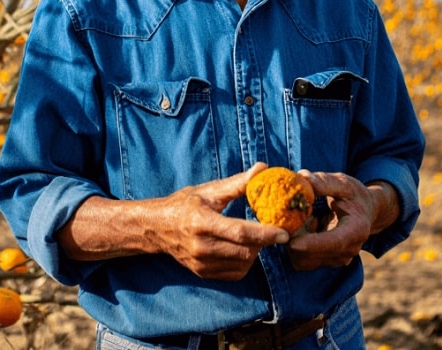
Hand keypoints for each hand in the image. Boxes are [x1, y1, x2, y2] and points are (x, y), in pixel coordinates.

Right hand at [155, 163, 288, 280]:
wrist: (157, 228)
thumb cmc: (185, 204)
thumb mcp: (209, 190)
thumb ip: (237, 183)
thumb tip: (262, 169)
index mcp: (202, 222)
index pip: (240, 232)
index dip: (265, 233)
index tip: (284, 232)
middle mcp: (200, 246)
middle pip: (244, 251)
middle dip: (263, 242)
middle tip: (273, 230)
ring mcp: (201, 263)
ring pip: (242, 263)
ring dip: (255, 251)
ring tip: (254, 236)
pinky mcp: (203, 273)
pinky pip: (235, 273)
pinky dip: (245, 261)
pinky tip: (242, 247)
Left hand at [286, 172, 399, 270]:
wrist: (366, 212)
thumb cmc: (354, 196)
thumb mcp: (343, 184)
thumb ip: (324, 181)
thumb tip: (303, 177)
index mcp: (356, 230)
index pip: (334, 242)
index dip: (312, 244)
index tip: (292, 242)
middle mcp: (348, 250)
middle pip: (314, 256)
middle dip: (295, 241)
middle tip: (291, 217)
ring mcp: (338, 259)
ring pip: (304, 260)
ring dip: (296, 242)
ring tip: (308, 220)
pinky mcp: (327, 262)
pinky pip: (303, 260)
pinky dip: (298, 247)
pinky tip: (308, 229)